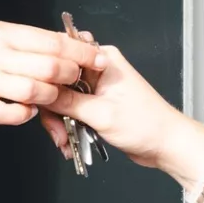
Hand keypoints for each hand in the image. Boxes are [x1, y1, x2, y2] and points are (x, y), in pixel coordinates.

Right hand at [0, 22, 101, 124]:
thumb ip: (30, 42)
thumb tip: (70, 44)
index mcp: (3, 33)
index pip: (52, 41)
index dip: (80, 52)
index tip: (98, 59)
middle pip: (48, 67)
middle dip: (70, 77)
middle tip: (77, 81)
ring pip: (32, 91)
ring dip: (51, 98)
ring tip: (54, 98)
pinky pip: (8, 113)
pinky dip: (24, 114)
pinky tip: (29, 111)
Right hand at [40, 44, 203, 182]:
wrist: (166, 145)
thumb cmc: (147, 124)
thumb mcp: (101, 113)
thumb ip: (67, 102)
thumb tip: (40, 92)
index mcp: (103, 59)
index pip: (63, 57)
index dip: (47, 75)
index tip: (38, 93)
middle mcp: (99, 70)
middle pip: (59, 82)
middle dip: (54, 109)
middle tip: (57, 131)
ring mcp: (97, 88)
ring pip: (63, 99)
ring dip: (61, 122)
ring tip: (65, 142)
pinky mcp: (97, 104)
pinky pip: (73, 111)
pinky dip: (69, 127)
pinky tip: (70, 143)